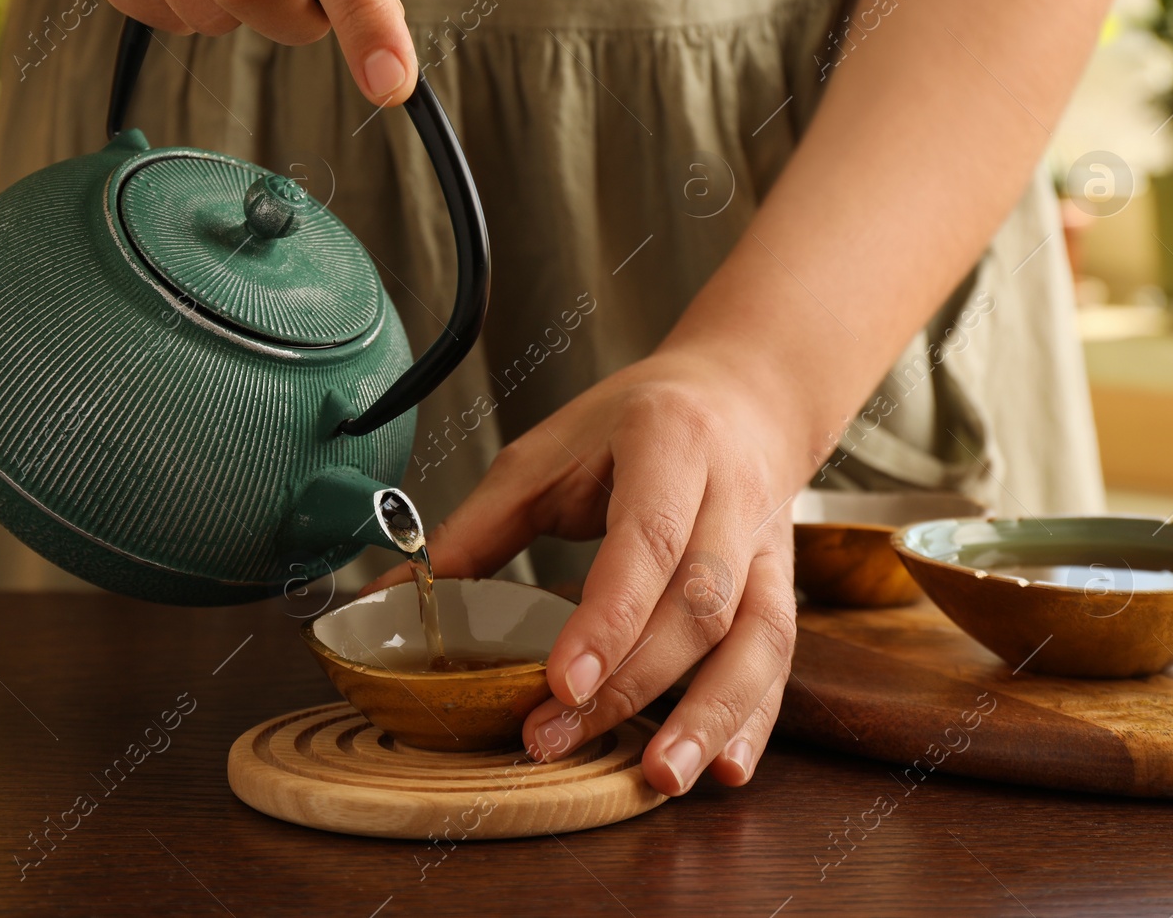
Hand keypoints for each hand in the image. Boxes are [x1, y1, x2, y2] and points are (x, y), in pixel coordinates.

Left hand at [363, 348, 800, 795]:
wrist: (744, 395)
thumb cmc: (637, 421)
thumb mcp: (547, 452)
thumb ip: (476, 528)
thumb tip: (387, 597)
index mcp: (671, 444)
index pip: (649, 538)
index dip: (609, 616)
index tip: (562, 681)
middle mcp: (733, 496)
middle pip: (699, 602)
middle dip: (632, 682)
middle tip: (555, 737)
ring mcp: (769, 547)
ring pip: (756, 639)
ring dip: (709, 717)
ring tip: (657, 778)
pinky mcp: (785, 587)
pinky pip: (779, 661)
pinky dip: (754, 721)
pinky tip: (724, 770)